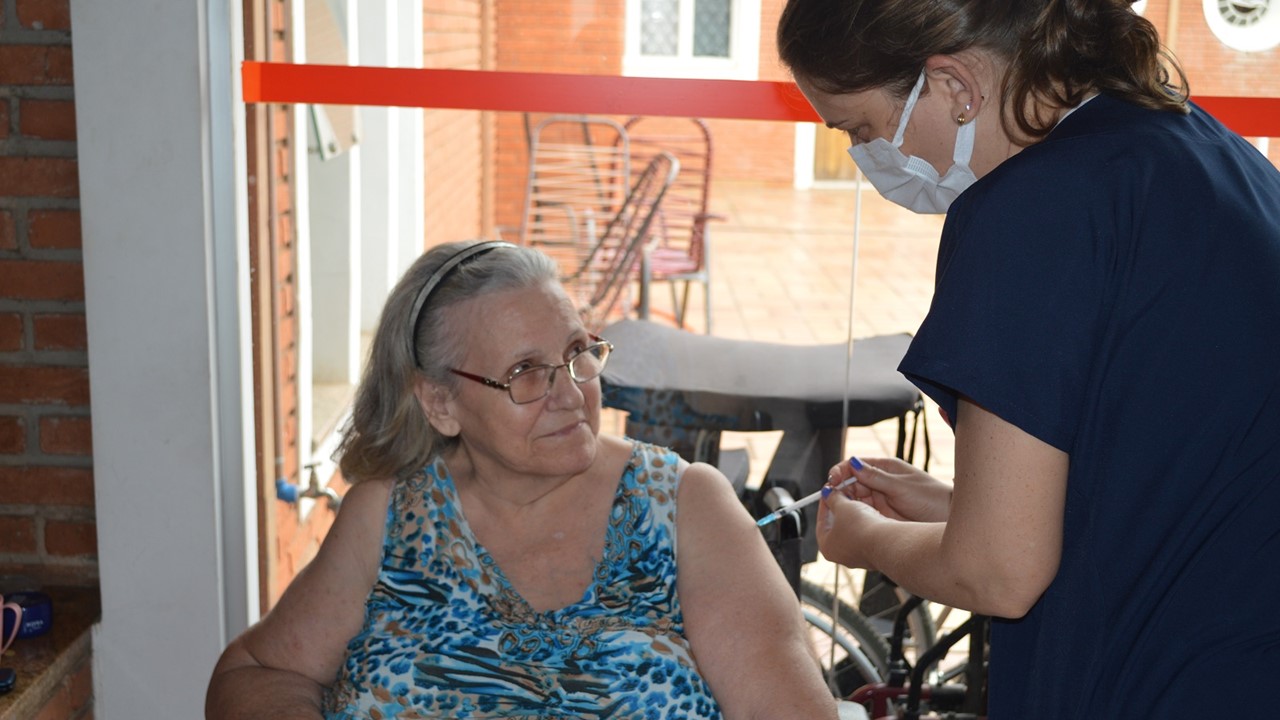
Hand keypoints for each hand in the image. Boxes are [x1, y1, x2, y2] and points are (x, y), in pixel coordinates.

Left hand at [816, 486, 888, 569]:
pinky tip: (869, 512)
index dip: (825, 504)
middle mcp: (840, 555)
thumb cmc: (860, 528)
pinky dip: (865, 523)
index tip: (829, 493)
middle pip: (836, 526)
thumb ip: (833, 499)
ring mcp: (857, 555)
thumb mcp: (842, 507)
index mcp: (827, 547)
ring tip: (857, 500)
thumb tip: (828, 493)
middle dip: (839, 508)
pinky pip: (865, 534)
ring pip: (852, 530)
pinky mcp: (872, 552)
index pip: (821, 521)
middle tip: (842, 494)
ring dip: (853, 514)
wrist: (887, 541)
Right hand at [825, 457, 951, 522]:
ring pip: (853, 499)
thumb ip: (876, 477)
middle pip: (850, 483)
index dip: (841, 471)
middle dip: (839, 488)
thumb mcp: (901, 487)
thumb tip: (852, 463)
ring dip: (844, 502)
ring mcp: (879, 499)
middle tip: (831, 497)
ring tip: (838, 508)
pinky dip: (852, 514)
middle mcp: (879, 482)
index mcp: (885, 468)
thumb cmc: (931, 498)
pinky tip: (848, 517)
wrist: (949, 520)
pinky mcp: (880, 516)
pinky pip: (861, 513)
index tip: (832, 480)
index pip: (855, 465)